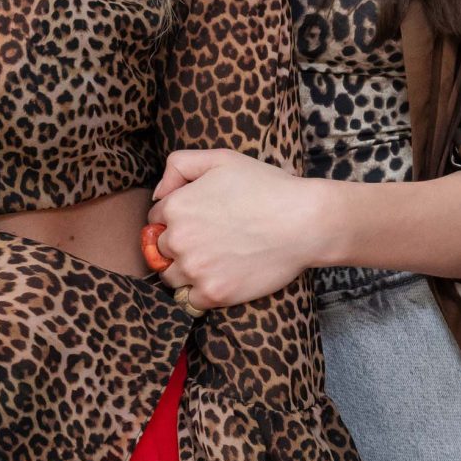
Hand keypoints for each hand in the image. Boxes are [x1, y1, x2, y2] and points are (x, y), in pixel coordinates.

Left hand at [147, 149, 319, 308]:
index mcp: (176, 207)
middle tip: (209, 241)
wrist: (305, 221)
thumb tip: (158, 194)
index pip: (156, 220)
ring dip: (186, 272)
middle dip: (179, 246)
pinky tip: (221, 278)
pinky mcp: (214, 293)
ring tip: (214, 261)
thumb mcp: (222, 159)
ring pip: (172, 278)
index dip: (177, 219)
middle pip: (160, 251)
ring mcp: (196, 270)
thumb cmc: (267, 187)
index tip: (200, 221)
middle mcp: (178, 240)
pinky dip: (201, 293)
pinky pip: (190, 301)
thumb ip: (180, 165)